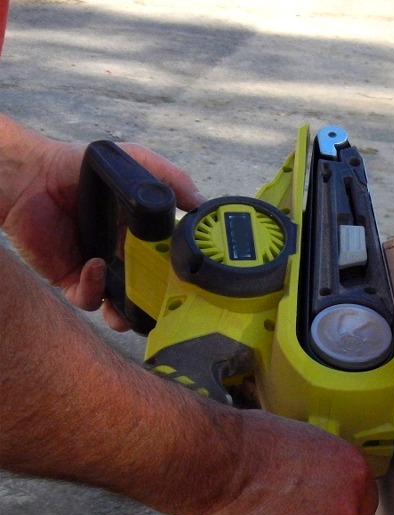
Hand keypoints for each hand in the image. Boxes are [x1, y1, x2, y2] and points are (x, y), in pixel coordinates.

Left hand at [0, 115, 203, 328]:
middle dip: (157, 305)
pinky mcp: (70, 278)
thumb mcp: (136, 162)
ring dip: (127, 314)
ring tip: (130, 308)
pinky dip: (94, 289)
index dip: (180, 276)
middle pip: (148, 292)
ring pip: (119, 306)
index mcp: (140, 234)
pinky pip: (87, 299)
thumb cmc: (78, 166)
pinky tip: (95, 266)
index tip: (192, 283)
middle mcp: (122, 255)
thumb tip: (202, 202)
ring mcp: (97, 270)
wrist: (30, 177)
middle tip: (165, 305)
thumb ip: (172, 178)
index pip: (167, 263)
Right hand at [188, 409, 379, 514]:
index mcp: (355, 475)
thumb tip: (323, 475)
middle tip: (286, 503)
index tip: (325, 499)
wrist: (223, 466)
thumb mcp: (308, 440)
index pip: (364, 501)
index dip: (342, 500)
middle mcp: (346, 510)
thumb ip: (327, 466)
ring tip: (265, 511)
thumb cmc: (257, 443)